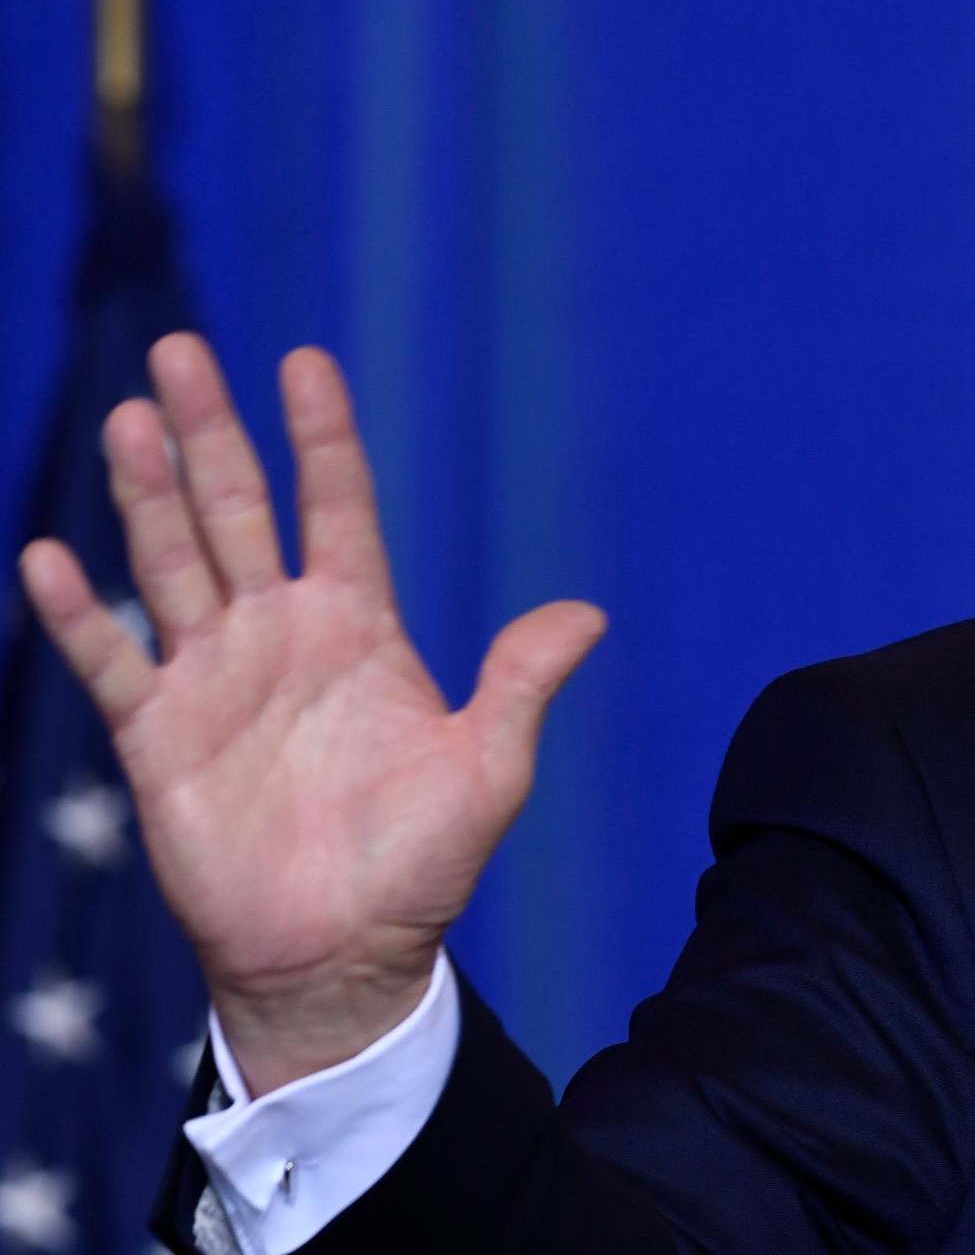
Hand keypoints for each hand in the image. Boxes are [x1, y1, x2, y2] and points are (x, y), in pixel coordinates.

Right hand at [17, 334, 604, 1095]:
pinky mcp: (157, 736)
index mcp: (358, 625)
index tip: (306, 361)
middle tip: (180, 351)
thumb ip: (521, 685)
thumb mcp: (488, 769)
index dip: (322, 436)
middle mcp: (279, 633)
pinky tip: (48, 557)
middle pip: (237, 509)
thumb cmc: (420, 864)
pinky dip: (77, 613)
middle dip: (212, 431)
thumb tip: (589, 614)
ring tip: (130, 418)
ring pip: (171, 562)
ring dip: (148, 493)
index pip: (337, 506)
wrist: (342, 955)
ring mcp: (213, 678)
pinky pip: (110, 661)